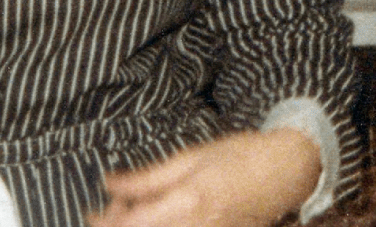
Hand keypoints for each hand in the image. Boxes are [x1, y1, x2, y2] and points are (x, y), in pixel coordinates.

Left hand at [88, 128, 321, 226]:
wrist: (286, 172)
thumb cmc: (238, 155)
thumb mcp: (189, 157)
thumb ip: (148, 177)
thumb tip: (110, 183)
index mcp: (189, 202)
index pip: (136, 225)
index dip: (107, 222)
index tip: (90, 213)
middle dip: (120, 226)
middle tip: (106, 212)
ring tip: (127, 213)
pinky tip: (155, 216)